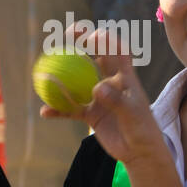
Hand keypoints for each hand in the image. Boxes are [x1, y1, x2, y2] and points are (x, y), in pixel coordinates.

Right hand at [41, 27, 164, 165]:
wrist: (139, 152)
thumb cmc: (142, 129)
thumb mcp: (132, 114)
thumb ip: (116, 100)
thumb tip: (96, 88)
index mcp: (125, 77)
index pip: (117, 51)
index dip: (106, 39)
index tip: (91, 34)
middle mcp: (110, 83)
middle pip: (92, 58)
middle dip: (79, 44)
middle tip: (63, 37)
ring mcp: (99, 97)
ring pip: (76, 82)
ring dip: (62, 76)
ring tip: (44, 71)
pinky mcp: (91, 114)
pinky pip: (70, 109)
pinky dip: (58, 110)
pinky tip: (45, 112)